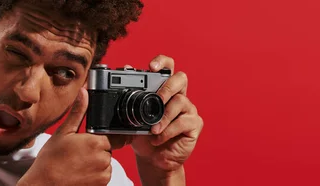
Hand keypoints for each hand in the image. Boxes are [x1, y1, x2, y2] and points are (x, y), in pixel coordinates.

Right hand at [17, 88, 126, 185]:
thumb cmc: (50, 161)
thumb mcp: (63, 133)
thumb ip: (77, 112)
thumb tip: (84, 92)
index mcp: (96, 142)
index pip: (110, 134)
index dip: (98, 136)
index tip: (86, 140)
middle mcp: (103, 158)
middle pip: (107, 148)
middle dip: (96, 149)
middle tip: (77, 153)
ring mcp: (104, 173)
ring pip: (106, 162)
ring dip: (96, 162)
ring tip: (77, 164)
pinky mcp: (102, 184)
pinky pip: (104, 175)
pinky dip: (95, 174)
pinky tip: (80, 173)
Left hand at [123, 55, 203, 180]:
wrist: (152, 159)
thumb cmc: (143, 136)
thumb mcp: (131, 117)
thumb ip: (129, 95)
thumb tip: (126, 69)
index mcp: (164, 89)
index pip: (167, 67)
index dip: (162, 62)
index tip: (151, 66)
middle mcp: (178, 95)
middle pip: (180, 78)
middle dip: (167, 88)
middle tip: (157, 99)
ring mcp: (188, 109)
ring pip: (180, 102)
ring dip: (163, 117)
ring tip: (152, 130)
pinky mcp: (194, 124)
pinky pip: (183, 122)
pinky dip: (168, 131)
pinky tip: (158, 138)